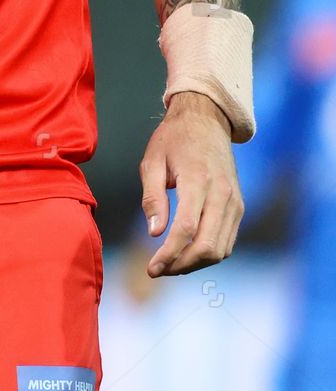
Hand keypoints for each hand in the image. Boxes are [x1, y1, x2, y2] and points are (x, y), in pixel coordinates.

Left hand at [139, 92, 244, 278]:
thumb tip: (154, 233)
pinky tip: (187, 253)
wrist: (206, 120)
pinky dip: (209, 254)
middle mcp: (222, 194)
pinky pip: (227, 241)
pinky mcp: (239, 206)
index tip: (151, 269)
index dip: (169, 254)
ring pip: (221, 249)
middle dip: (181, 265)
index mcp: (198, 180)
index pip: (186, 229)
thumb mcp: (152, 161)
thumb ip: (152, 198)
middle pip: (207, 246)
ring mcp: (234, 202)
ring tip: (170, 264)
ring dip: (195, 264)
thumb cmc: (174, 139)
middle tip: (158, 270)